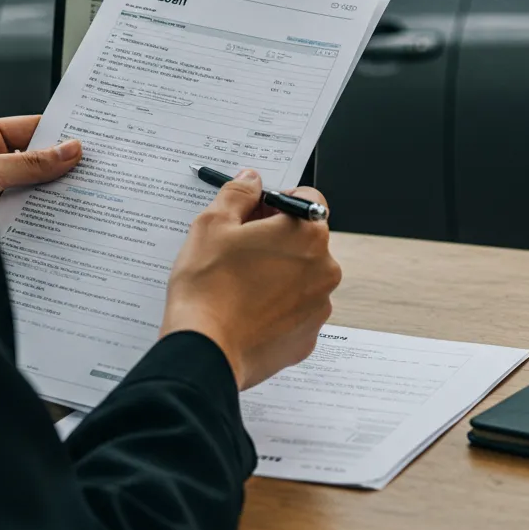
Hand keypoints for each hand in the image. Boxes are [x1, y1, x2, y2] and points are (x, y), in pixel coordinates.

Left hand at [0, 116, 81, 208]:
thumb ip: (29, 164)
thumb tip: (68, 151)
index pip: (31, 128)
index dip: (60, 132)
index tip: (89, 139)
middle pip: (37, 159)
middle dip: (63, 165)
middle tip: (92, 169)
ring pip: (34, 187)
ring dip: (54, 193)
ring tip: (81, 194)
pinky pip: (25, 211)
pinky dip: (42, 214)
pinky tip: (60, 216)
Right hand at [161, 170, 340, 390]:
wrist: (204, 350)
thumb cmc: (208, 285)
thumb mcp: (212, 224)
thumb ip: (238, 194)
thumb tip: (251, 180)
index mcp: (307, 234)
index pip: (307, 199)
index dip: (277, 201)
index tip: (254, 213)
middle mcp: (324, 269)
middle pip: (305, 239)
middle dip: (276, 238)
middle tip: (238, 248)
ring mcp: (319, 307)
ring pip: (300, 276)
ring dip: (277, 273)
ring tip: (238, 283)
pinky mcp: (307, 338)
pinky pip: (294, 311)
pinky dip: (275, 307)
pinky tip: (244, 310)